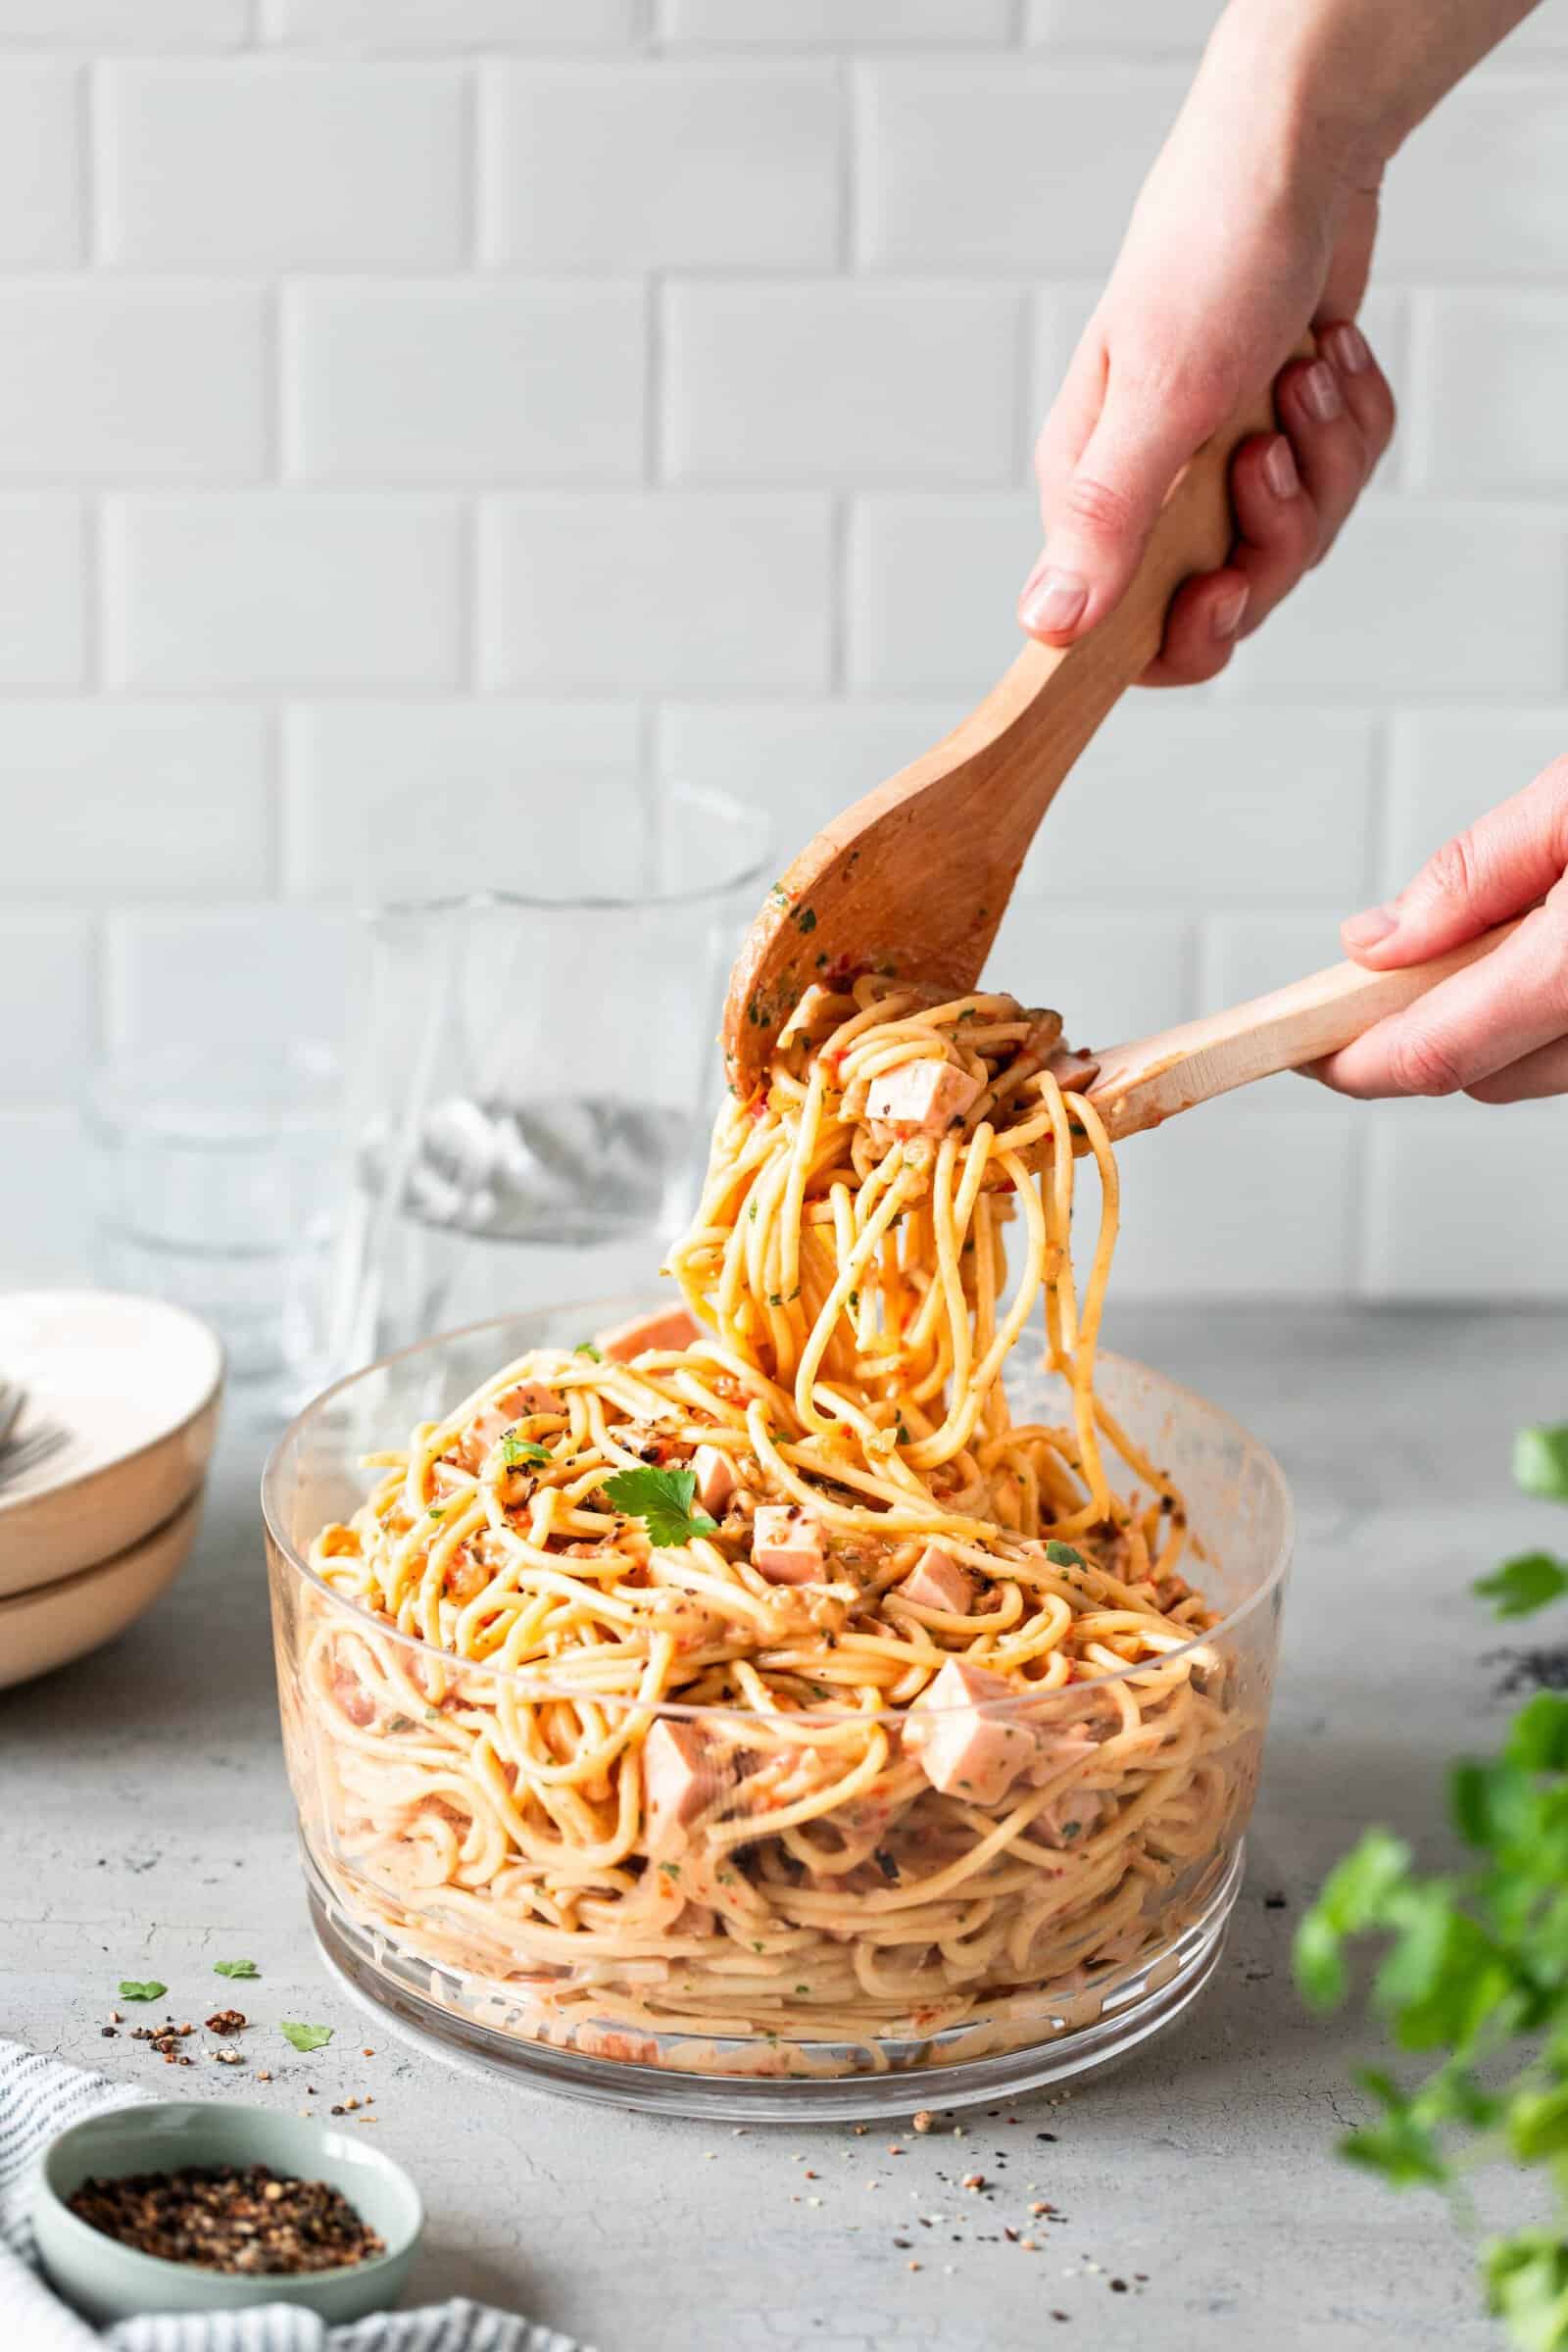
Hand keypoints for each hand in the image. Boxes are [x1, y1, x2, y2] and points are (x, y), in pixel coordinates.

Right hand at [1018, 15, 1396, 684]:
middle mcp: (1157, 491)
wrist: (1294, 154)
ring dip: (1325, 454)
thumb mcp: (1160, 400)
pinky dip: (1354, 417)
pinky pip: (1346, 474)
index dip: (1190, 633)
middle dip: (1280, 525)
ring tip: (1303, 372)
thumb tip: (1043, 629)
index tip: (1225, 585)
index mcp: (1098, 496)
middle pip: (1240, 591)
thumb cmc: (1209, 257)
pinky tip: (1330, 353)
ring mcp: (1227, 464)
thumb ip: (1105, 520)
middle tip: (1274, 443)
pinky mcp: (1292, 431)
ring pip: (1304, 533)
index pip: (1132, 636)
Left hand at [1315, 761, 1567, 1101]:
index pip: (1435, 1054)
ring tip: (1486, 934)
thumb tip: (1377, 942)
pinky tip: (1542, 943)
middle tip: (1374, 975)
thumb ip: (1475, 874)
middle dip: (1419, 1032)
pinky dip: (1539, 1011)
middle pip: (1483, 1074)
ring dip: (1488, 1021)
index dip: (1352, 1062)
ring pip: (1533, 1066)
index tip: (1299, 1049)